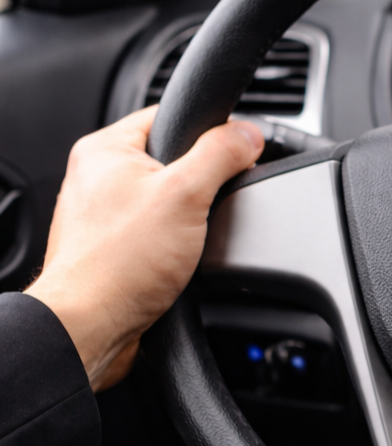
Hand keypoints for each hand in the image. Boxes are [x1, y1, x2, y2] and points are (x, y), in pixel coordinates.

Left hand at [26, 107, 262, 391]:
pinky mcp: (114, 249)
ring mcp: (103, 216)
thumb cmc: (118, 265)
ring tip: (186, 241)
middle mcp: (97, 178)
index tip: (234, 152)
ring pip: (167, 202)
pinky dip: (174, 247)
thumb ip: (221, 155)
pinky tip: (177, 262)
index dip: (209, 131)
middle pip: (173, 162)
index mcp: (104, 149)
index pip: (170, 116)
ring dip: (187, 220)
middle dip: (199, 185)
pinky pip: (157, 234)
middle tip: (205, 206)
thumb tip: (247, 134)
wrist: (90, 328)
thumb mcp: (186, 195)